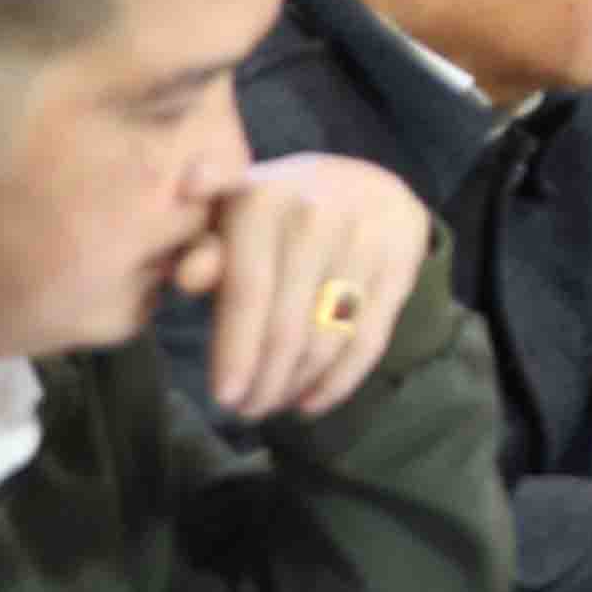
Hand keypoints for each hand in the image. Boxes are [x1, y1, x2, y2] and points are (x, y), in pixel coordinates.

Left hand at [172, 155, 434, 421]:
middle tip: (247, 410)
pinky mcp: (403, 260)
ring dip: (297, 384)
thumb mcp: (225, 219)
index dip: (235, 353)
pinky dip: (340, 381)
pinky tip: (313, 401)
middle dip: (265, 381)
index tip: (223, 399)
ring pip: (328, 339)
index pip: (247, 294)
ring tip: (274, 403)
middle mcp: (317, 215)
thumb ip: (200, 250)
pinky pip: (370, 338)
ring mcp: (366, 237)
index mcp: (262, 202)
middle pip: (288, 326)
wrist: (359, 181)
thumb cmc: (272, 214)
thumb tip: (188, 279)